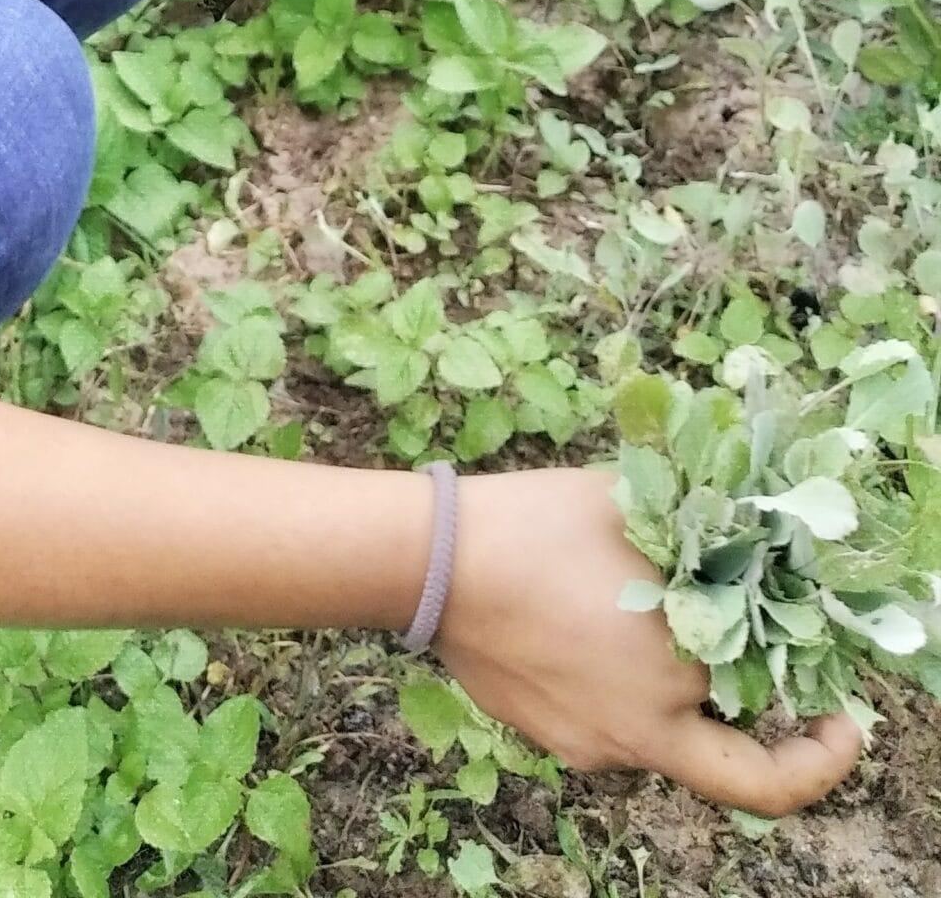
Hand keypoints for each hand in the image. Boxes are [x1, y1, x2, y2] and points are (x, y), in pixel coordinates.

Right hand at [436, 465, 864, 815]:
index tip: (846, 720)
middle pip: (732, 773)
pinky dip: (633, 692)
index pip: (774, 746)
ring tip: (674, 632)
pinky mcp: (548, 735)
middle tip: (801, 715)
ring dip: (690, 701)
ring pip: (667, 739)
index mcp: (674, 682)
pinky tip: (604, 633)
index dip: (824, 747)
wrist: (430, 560)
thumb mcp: (635, 504)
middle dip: (782, 755)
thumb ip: (702, 526)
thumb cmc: (538, 525)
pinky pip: (614, 726)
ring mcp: (588, 744)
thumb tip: (754, 532)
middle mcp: (638, 735)